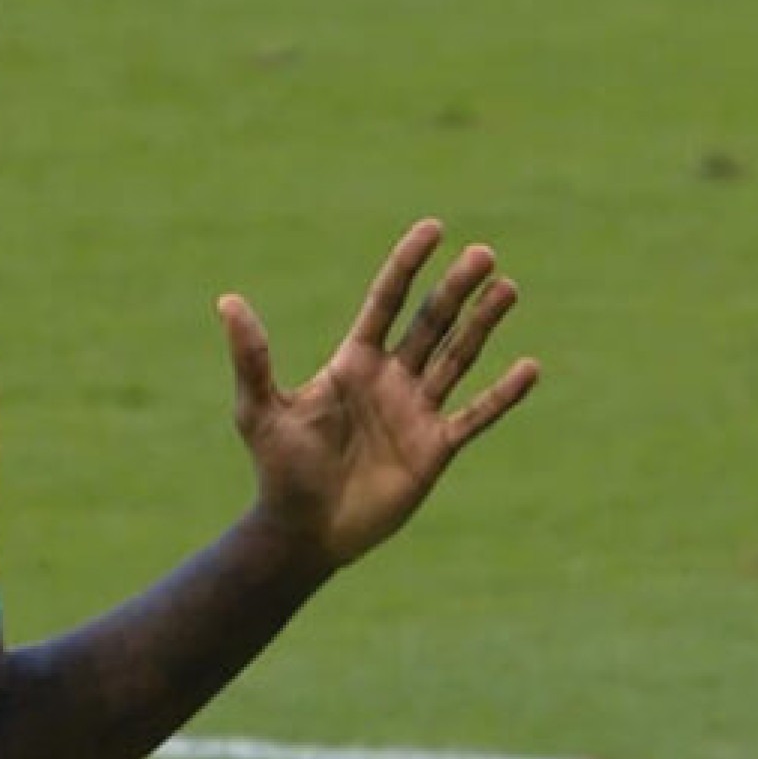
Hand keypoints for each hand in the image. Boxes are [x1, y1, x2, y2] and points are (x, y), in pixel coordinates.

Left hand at [218, 219, 539, 568]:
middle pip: (430, 322)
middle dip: (456, 288)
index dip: (408, 265)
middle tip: (483, 253)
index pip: (386, 302)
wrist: (303, 530)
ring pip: (457, 357)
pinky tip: (530, 367)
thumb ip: (252, 357)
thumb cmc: (277, 470)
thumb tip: (227, 301)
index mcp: (353, 363)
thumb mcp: (260, 410)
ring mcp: (416, 413)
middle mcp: (390, 380)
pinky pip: (476, 415)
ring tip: (507, 287)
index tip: (433, 228)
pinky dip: (502, 394)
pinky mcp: (435, 449)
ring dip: (482, 324)